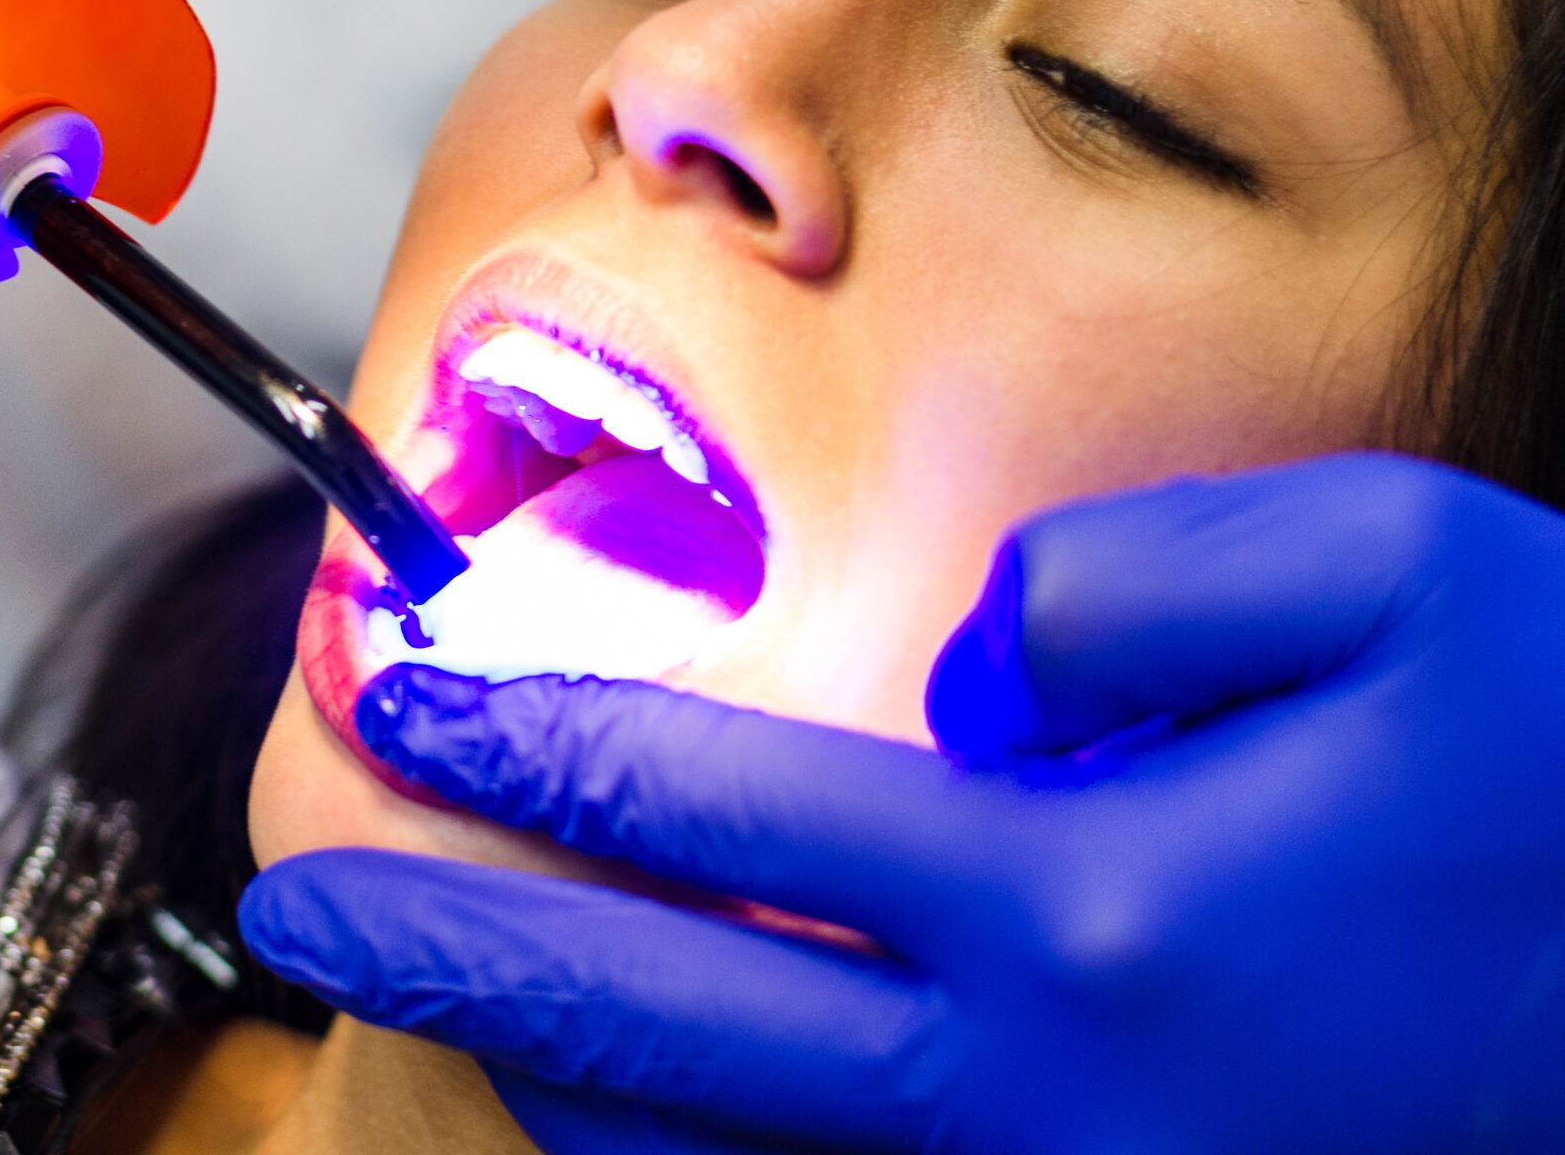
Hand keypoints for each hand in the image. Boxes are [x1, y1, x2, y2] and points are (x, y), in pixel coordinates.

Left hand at [240, 453, 1564, 1153]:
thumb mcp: (1385, 580)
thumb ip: (1115, 585)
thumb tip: (955, 684)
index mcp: (1086, 907)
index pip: (715, 806)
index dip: (529, 741)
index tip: (404, 687)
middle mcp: (1036, 1093)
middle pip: (652, 1017)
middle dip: (449, 936)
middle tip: (298, 885)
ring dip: (550, 1062)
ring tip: (431, 977)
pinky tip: (620, 1103)